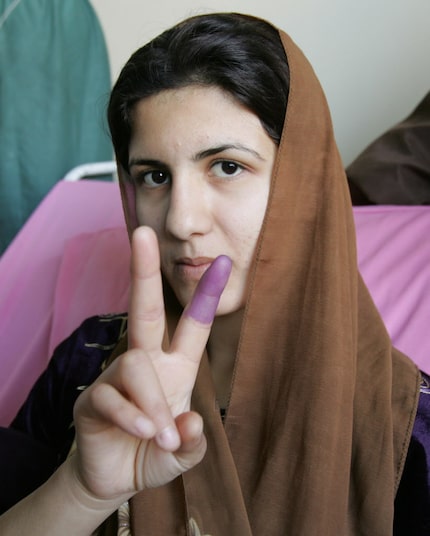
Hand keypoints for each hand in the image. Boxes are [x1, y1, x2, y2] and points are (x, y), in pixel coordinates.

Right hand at [72, 226, 230, 501]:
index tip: (223, 261)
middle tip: (142, 232)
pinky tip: (143, 433)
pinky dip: (132, 416)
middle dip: (144, 270)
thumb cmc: (153, 455)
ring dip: (151, 401)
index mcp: (175, 368)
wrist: (114, 478)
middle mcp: (146, 363)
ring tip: (159, 435)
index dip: (206, 294)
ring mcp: (116, 377)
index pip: (193, 325)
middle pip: (145, 308)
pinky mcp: (92, 397)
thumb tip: (190, 420)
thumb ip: (193, 444)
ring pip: (135, 365)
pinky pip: (111, 396)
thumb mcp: (182, 455)